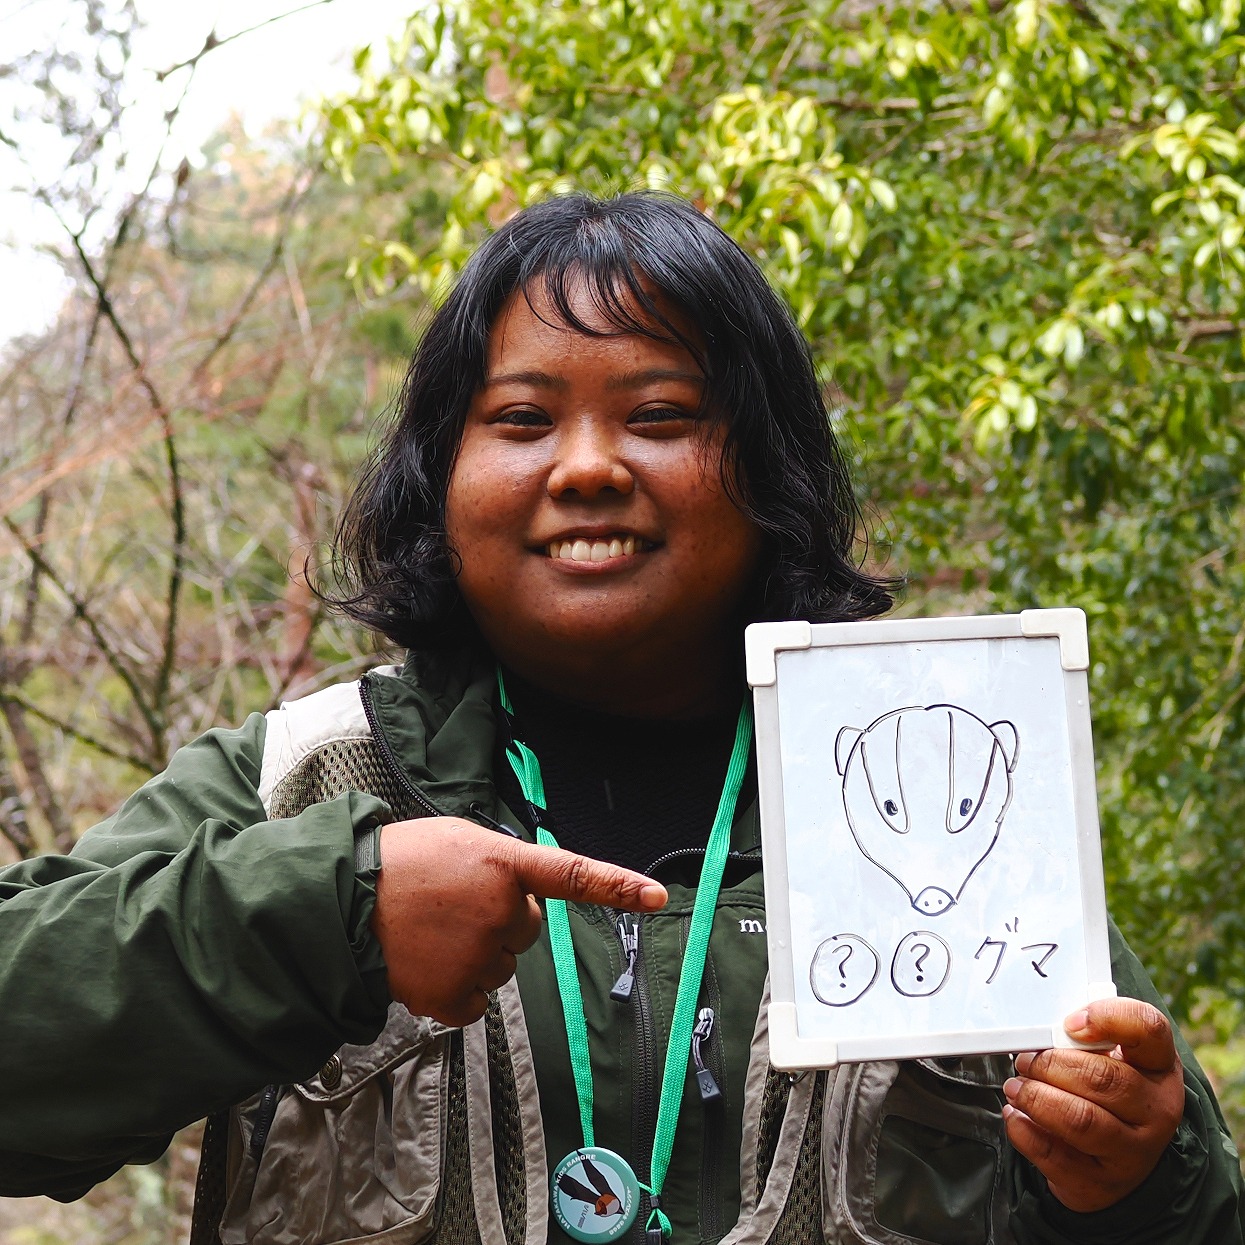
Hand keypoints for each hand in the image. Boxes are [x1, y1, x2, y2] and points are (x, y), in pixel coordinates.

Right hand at [370, 817, 666, 1026]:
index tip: (658, 897)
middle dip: (500, 921)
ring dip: (474, 954)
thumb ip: (501, 863)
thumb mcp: (458, 841)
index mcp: (501, 863)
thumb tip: (524, 894)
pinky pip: (476, 1003)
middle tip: (453, 907)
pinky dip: (455, 992)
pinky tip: (426, 965)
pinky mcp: (455, 993)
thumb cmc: (398, 864)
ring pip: (501, 966)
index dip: (618, 887)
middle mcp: (499, 909)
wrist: (342, 902)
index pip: (573, 875)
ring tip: (430, 931)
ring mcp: (478, 954)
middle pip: (527, 930)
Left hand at [1002, 998, 1184, 1211]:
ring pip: (1080, 1119)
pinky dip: (1024, 1131)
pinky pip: (1053, 1156)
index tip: (1070, 1023)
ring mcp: (1132, 1153)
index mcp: (1158, 1066)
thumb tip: (1047, 1027)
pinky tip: (1016, 1116)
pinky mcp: (1099, 1184)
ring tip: (1016, 1088)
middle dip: (1051, 1065)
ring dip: (1036, 1097)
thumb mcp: (1113, 1057)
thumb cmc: (1110, 1094)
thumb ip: (1088, 1036)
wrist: (1119, 1161)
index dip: (1107, 1018)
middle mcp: (1156, 1111)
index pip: (1148, 1029)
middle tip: (1026, 1061)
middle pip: (1103, 1078)